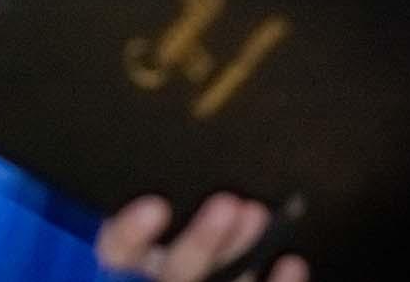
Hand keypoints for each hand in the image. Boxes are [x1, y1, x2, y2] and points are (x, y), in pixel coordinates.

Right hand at [96, 193, 306, 281]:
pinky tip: (292, 262)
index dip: (132, 232)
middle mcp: (158, 277)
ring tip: (257, 213)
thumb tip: (175, 141)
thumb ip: (154, 186)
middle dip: (202, 240)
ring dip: (239, 251)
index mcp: (129, 257)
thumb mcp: (152, 202)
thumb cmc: (166, 214)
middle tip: (228, 203)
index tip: (155, 205)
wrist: (196, 259)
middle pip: (174, 272)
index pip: (117, 250)